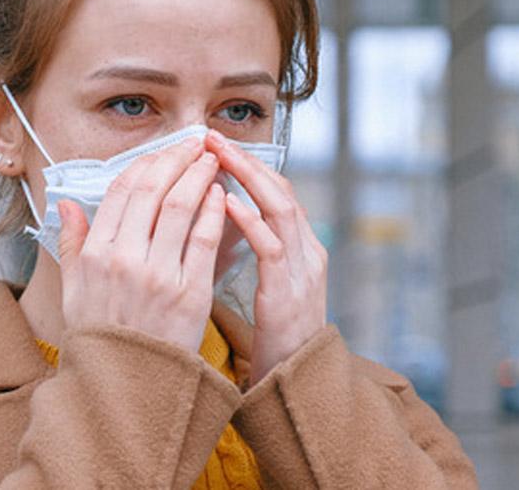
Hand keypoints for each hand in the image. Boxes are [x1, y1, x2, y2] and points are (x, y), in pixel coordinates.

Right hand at [57, 137, 226, 352]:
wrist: (125, 389)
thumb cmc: (101, 338)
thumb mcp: (73, 290)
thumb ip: (70, 243)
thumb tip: (65, 204)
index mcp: (94, 253)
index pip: (121, 189)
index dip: (147, 162)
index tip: (165, 151)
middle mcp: (123, 258)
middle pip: (153, 189)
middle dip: (177, 158)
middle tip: (195, 143)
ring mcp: (157, 275)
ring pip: (181, 206)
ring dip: (200, 176)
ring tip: (212, 162)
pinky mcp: (189, 293)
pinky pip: (204, 240)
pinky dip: (215, 211)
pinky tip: (222, 196)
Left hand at [205, 129, 327, 382]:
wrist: (295, 384)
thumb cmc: (273, 333)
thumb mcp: (266, 282)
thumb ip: (253, 248)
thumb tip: (219, 213)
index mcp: (299, 247)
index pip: (274, 190)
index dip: (246, 164)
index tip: (214, 142)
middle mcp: (306, 251)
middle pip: (279, 190)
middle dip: (245, 160)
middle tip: (212, 136)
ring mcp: (302, 271)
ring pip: (281, 210)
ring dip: (248, 179)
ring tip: (218, 155)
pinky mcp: (289, 294)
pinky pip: (272, 249)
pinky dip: (250, 223)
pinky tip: (227, 204)